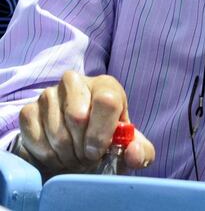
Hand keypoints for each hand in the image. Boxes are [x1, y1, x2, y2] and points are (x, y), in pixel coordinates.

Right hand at [17, 71, 154, 176]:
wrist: (73, 145)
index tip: (98, 151)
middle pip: (78, 116)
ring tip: (73, 155)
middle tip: (85, 156)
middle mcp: (75, 82)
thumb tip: (134, 153)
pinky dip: (46, 154)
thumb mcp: (127, 148)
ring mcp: (49, 94)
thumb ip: (141, 152)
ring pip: (56, 131)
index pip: (106, 101)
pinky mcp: (28, 110)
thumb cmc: (104, 142)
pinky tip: (56, 154)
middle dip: (82, 146)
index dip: (102, 132)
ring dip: (65, 154)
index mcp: (106, 85)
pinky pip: (35, 136)